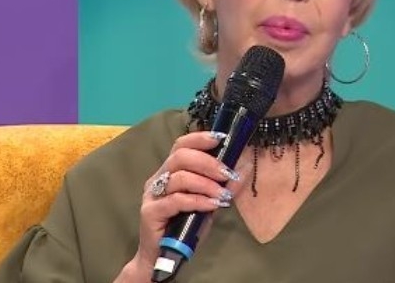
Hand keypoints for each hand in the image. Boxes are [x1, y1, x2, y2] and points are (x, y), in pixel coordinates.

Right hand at [117, 131, 241, 281]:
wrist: (164, 255)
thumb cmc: (185, 227)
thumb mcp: (208, 203)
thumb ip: (221, 187)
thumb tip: (243, 168)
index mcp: (170, 171)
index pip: (181, 145)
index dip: (200, 138)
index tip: (221, 139)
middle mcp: (158, 178)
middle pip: (180, 156)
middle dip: (208, 162)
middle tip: (226, 173)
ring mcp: (152, 194)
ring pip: (179, 177)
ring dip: (206, 183)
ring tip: (222, 194)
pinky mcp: (150, 212)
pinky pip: (176, 200)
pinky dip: (198, 200)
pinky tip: (211, 205)